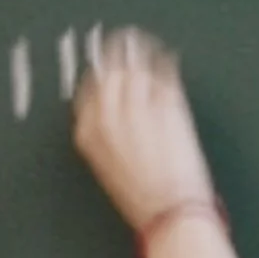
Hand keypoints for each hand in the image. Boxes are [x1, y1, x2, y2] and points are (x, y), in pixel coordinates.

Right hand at [72, 30, 215, 231]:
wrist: (170, 213)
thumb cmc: (143, 200)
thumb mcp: (110, 168)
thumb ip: (107, 135)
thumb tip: (114, 112)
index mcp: (88, 133)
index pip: (88, 88)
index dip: (100, 74)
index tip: (107, 66)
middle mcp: (108, 115)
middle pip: (109, 71)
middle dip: (116, 56)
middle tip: (126, 44)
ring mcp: (138, 106)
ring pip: (134, 65)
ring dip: (140, 54)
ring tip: (146, 47)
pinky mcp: (166, 102)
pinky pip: (162, 68)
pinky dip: (164, 60)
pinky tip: (166, 57)